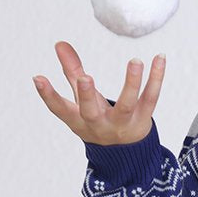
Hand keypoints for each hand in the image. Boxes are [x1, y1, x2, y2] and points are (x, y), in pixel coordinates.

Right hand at [33, 40, 165, 145]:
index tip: (38, 78)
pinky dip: (156, 78)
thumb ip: (72, 72)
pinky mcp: (143, 118)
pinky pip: (151, 98)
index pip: (60, 110)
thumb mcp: (81, 101)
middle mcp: (100, 124)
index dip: (48, 95)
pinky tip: (159, 58)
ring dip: (132, 83)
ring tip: (135, 61)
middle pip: (91, 112)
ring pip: (127, 105)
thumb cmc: (98, 120)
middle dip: (87, 95)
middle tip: (85, 77)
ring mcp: (123, 123)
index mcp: (80, 121)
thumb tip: (60, 43)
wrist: (125, 153)